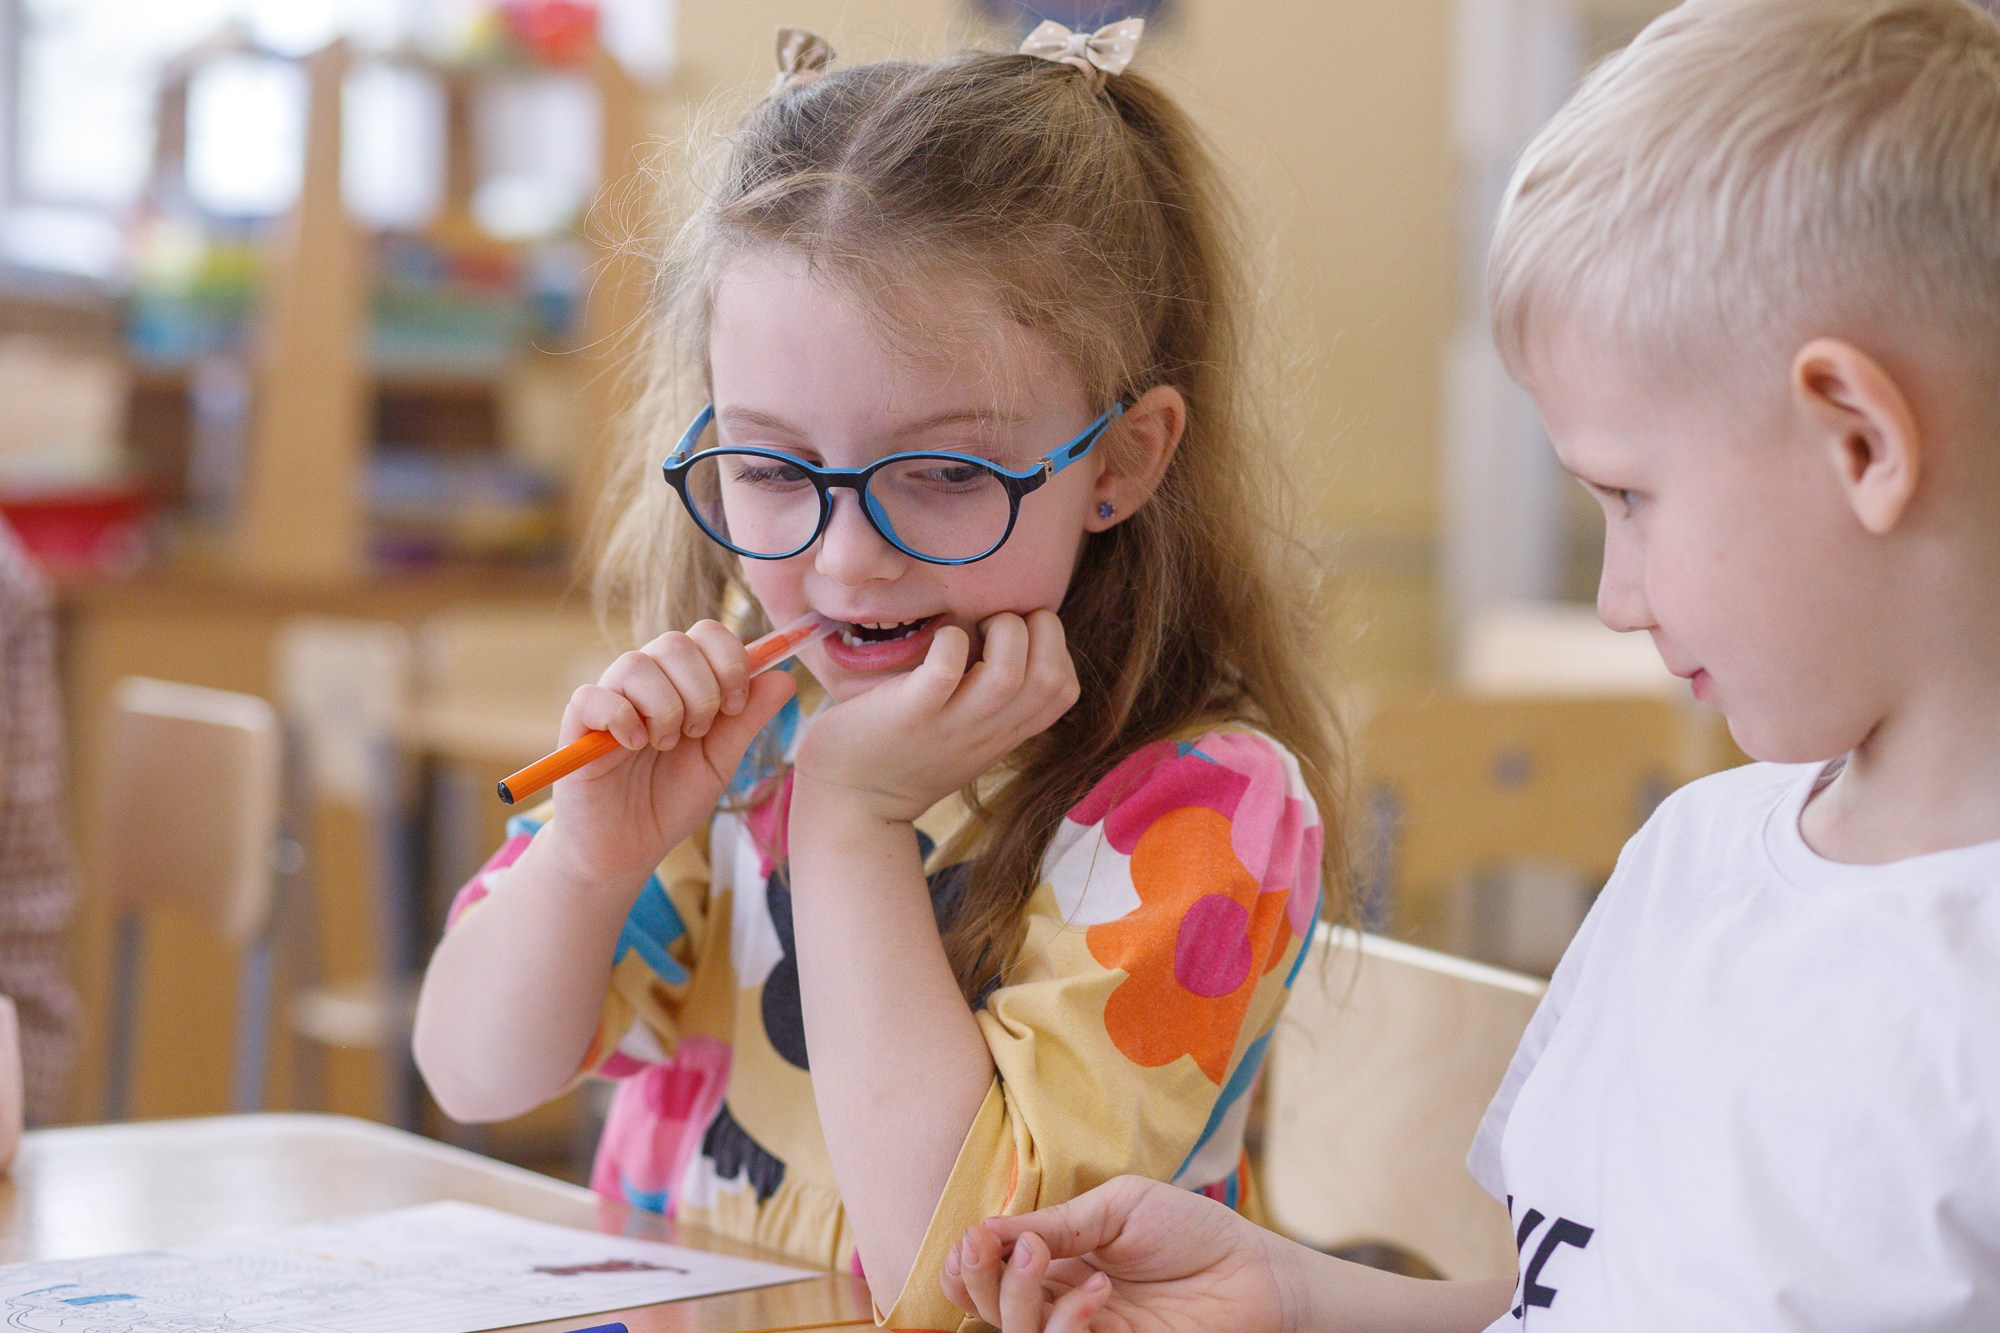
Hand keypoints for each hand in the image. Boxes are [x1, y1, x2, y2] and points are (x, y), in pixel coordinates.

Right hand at [537, 620, 795, 888]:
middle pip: (675, 643)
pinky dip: (623, 719)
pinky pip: (594, 696)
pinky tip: (634, 746)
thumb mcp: (720, 761)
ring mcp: (610, 700)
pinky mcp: (577, 726)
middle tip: (699, 732)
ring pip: (637, 665)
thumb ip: (747, 719)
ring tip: (665, 745)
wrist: (626, 849)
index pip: (707, 634)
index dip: (730, 661)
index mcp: (683, 683)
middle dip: (702, 689)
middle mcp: (646, 682)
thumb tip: (785, 677)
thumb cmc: (670, 802)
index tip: (735, 706)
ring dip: (665, 707)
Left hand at [791, 610, 1079, 823]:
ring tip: (974, 627)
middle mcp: (987, 731)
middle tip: (997, 624)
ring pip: (1009, 674)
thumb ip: (991, 701)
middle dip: (1040, 631)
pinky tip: (938, 639)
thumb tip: (1009, 638)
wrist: (849, 802)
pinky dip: (949, 641)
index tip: (1018, 635)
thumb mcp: (966, 734)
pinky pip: (945, 670)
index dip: (1056, 648)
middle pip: (1051, 678)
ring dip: (1002, 632)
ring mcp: (951, 725)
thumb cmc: (904, 752)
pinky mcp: (911, 714)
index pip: (1065, 690)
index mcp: (1004, 732)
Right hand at [942, 1176, 1301, 1332]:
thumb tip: (987, 1231)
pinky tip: (1096, 1289)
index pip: (990, 1273)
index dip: (967, 1264)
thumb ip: (1057, 1223)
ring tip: (1040, 1255)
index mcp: (1057, 1262)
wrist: (1253, 1271)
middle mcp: (1062, 1302)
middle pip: (991, 1308)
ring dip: (1014, 1296)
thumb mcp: (1118, 1207)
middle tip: (993, 1245)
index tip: (971, 1238)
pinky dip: (1065, 1321)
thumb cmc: (1192, 1230)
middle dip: (980, 1278)